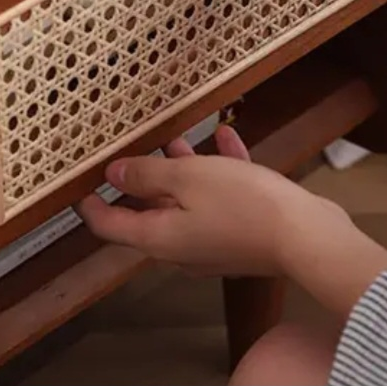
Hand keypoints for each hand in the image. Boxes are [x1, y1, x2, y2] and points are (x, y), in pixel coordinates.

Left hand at [79, 124, 386, 317]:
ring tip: (179, 138)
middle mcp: (183, 247)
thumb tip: (113, 176)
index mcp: (160, 237)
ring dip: (182, 170)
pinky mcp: (243, 234)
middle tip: (131, 151)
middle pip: (149, 213)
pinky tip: (227, 138)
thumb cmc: (244, 206)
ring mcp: (214, 243)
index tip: (78, 189)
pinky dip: (220, 171)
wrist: (308, 236)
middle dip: (141, 181)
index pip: (110, 227)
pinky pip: (223, 199)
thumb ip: (146, 176)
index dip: (90, 207)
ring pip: (187, 202)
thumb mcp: (187, 178)